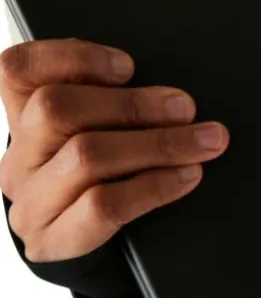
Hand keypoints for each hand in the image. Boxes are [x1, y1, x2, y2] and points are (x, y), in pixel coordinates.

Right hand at [0, 38, 228, 263]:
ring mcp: (32, 200)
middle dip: (134, 105)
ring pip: (86, 156)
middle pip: (57, 109)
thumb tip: (176, 92)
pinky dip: (155, 185)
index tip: (127, 66)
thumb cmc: (104, 169)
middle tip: (185, 108)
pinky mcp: (53, 239)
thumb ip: (118, 99)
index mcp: (26, 115)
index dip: (72, 58)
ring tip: (205, 141)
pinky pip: (102, 205)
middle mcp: (21, 155)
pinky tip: (187, 175)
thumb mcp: (101, 126)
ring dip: (158, 144)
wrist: (86, 239)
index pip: (19, 69)